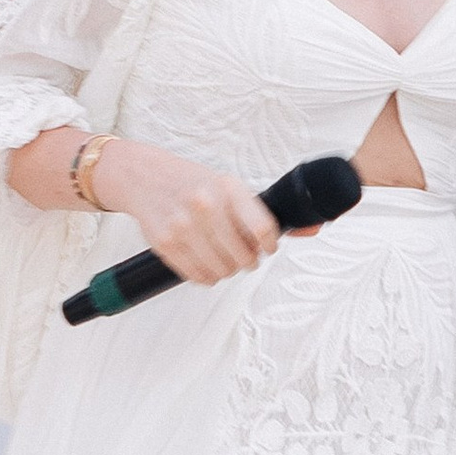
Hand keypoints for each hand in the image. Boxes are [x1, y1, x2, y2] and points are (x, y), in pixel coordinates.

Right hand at [90, 138, 278, 286]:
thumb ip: (263, 212)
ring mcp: (183, 226)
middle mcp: (205, 205)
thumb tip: (311, 229)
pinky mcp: (165, 244)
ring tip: (223, 257)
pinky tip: (205, 261)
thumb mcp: (229, 186)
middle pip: (243, 257)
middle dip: (248, 261)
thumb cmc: (192, 182)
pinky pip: (197, 277)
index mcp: (228, 188)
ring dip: (227, 270)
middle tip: (243, 255)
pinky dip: (206, 276)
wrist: (144, 177)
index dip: (270, 246)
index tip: (267, 248)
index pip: (262, 229)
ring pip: (222, 271)